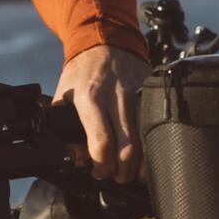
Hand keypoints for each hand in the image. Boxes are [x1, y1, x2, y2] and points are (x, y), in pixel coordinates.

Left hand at [54, 44, 146, 183]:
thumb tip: (74, 159)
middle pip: (128, 147)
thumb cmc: (82, 72)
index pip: (102, 142)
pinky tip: (146, 156)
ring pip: (146, 140)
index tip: (99, 172)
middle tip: (117, 177)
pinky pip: (156, 126)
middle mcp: (117, 97)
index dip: (102, 166)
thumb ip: (63, 127)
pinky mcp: (152, 94)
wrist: (106, 40)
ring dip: (141, 165)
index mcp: (91, 98)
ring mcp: (139, 95)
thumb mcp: (63, 96)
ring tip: (132, 173)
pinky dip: (152, 147)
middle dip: (123, 172)